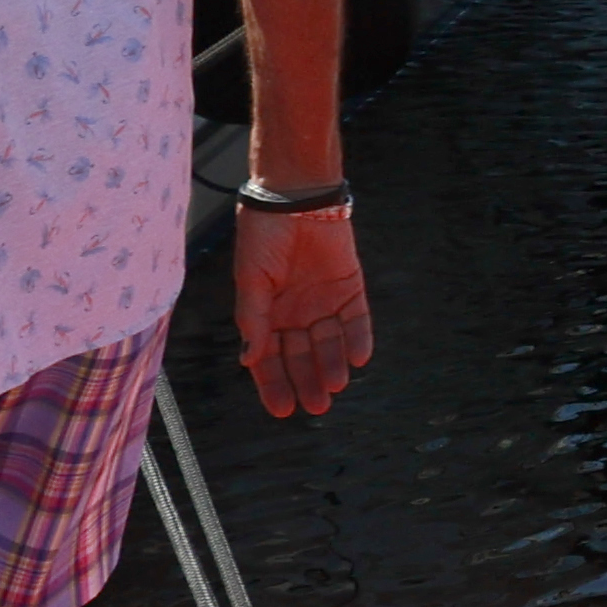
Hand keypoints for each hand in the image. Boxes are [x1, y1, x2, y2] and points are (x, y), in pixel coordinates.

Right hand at [235, 206, 374, 420]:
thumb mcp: (250, 279)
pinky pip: (356, 319)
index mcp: (266, 315)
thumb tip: (248, 358)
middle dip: (308, 381)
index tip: (282, 409)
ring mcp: (323, 302)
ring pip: (330, 343)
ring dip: (333, 364)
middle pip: (302, 357)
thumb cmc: (262, 235)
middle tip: (316, 406)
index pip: (269, 359)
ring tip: (335, 385)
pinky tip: (359, 358)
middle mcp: (295, 314)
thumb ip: (252, 318)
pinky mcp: (350, 287)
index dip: (274, 384)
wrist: (294, 196)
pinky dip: (358, 338)